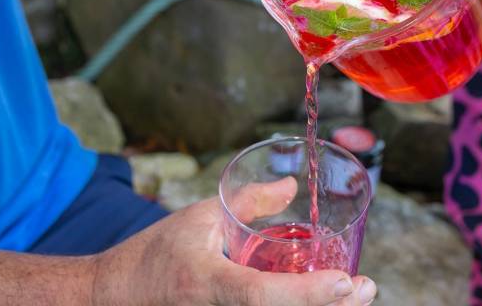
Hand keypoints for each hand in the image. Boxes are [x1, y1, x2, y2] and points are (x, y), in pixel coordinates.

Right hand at [92, 178, 376, 305]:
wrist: (115, 298)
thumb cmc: (156, 255)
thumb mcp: (200, 218)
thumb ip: (249, 202)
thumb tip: (291, 186)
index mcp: (206, 284)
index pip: (261, 296)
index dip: (307, 294)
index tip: (346, 281)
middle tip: (366, 288)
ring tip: (352, 297)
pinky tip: (320, 301)